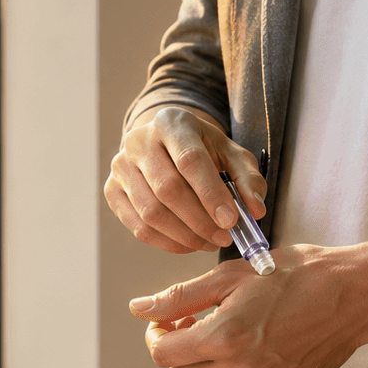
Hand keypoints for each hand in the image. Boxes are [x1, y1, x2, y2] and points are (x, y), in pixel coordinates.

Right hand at [105, 105, 266, 253]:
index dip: (210, 194)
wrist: (163, 142)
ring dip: (185, 235)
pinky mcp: (112, 190)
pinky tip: (189, 244)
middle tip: (224, 237)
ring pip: (151, 212)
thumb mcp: (230, 153)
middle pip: (168, 189)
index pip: (189, 160)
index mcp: (172, 123)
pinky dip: (167, 242)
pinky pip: (138, 227)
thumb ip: (248, 178)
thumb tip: (255, 210)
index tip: (231, 221)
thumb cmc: (201, 148)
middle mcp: (139, 141)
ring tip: (209, 242)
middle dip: (200, 221)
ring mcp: (121, 166)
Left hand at [130, 246, 367, 367]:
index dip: (158, 335)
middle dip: (180, 349)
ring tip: (224, 339)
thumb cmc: (296, 276)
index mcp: (224, 338)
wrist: (353, 295)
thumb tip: (139, 308)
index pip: (162, 353)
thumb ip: (181, 296)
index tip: (170, 321)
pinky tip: (243, 357)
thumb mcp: (231, 276)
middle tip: (197, 323)